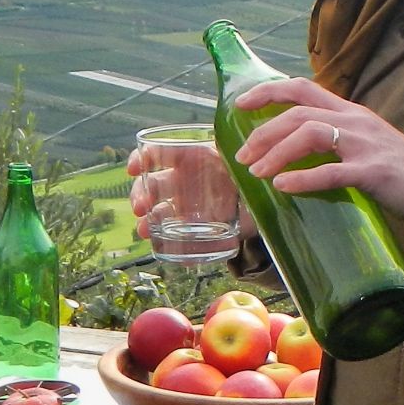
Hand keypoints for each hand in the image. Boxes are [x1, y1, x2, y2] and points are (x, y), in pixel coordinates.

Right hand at [125, 145, 255, 244]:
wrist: (268, 199)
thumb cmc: (250, 171)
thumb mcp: (242, 158)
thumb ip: (234, 152)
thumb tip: (234, 151)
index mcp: (191, 159)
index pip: (158, 153)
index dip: (141, 158)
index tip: (134, 169)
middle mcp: (184, 182)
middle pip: (152, 187)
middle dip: (140, 196)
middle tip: (140, 208)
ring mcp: (188, 206)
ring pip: (159, 213)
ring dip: (147, 222)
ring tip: (144, 231)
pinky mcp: (198, 229)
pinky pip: (181, 240)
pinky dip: (175, 248)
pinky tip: (170, 253)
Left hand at [232, 81, 403, 228]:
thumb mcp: (368, 144)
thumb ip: (338, 142)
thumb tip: (299, 155)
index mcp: (352, 113)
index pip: (302, 88)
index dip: (267, 92)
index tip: (241, 105)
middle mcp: (356, 122)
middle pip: (298, 112)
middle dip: (262, 132)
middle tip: (243, 156)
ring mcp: (366, 146)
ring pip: (309, 135)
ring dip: (276, 152)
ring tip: (258, 172)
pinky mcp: (375, 172)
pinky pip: (332, 172)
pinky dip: (303, 179)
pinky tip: (284, 187)